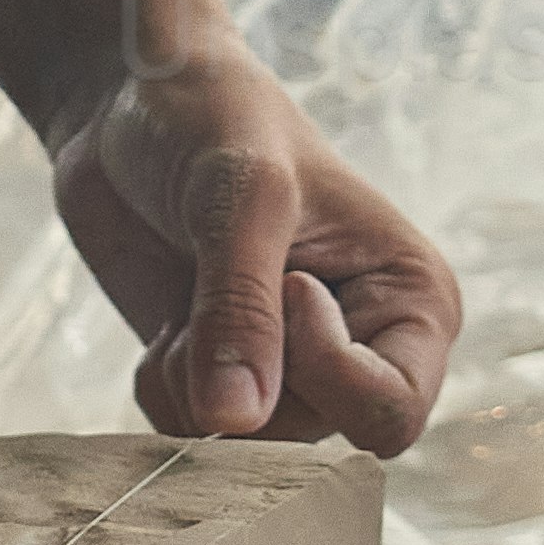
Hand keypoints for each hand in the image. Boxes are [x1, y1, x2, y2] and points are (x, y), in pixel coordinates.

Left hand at [44, 13, 460, 453]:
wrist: (131, 98)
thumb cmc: (213, 117)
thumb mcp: (240, 195)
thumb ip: (241, 308)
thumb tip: (235, 422)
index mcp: (412, 302)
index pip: (392, 412)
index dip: (327, 372)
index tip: (288, 281)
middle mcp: (363, 349)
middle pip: (309, 437)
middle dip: (247, 374)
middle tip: (223, 276)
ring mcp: (291, 371)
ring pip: (243, 446)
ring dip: (194, 378)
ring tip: (194, 288)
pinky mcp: (225, 378)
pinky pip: (187, 434)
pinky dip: (163, 381)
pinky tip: (169, 313)